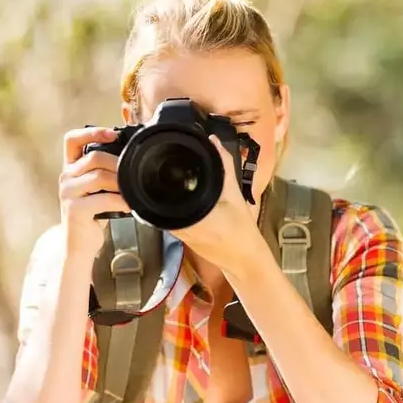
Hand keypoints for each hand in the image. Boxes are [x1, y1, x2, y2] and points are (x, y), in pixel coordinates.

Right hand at [58, 127, 129, 258]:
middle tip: (134, 173)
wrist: (80, 245)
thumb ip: (105, 173)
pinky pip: (103, 198)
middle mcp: (65, 177)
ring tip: (133, 191)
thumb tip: (131, 159)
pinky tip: (129, 206)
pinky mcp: (74, 209)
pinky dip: (121, 201)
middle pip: (94, 157)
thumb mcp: (98, 189)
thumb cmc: (93, 215)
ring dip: (121, 183)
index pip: (72, 140)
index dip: (92, 132)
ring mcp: (67, 193)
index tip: (113, 134)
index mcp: (70, 168)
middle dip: (118, 163)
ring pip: (99, 176)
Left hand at [171, 135, 263, 274]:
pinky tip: (178, 196)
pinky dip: (171, 204)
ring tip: (166, 177)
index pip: (162, 194)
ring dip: (162, 194)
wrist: (245, 259)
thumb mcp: (235, 195)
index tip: (157, 164)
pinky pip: (168, 216)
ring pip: (160, 208)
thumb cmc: (242, 232)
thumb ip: (224, 166)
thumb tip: (215, 143)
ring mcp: (177, 233)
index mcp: (190, 216)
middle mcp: (178, 226)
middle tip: (160, 165)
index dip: (157, 178)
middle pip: (157, 200)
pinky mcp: (181, 236)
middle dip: (158, 184)